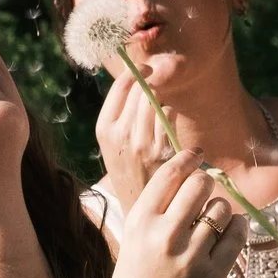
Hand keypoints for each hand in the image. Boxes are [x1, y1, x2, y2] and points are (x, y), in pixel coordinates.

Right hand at [93, 69, 179, 215]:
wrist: (140, 208)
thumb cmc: (129, 172)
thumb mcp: (114, 145)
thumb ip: (122, 116)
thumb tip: (140, 79)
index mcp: (105, 130)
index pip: (121, 87)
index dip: (136, 72)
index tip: (146, 69)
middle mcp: (121, 134)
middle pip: (142, 90)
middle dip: (152, 86)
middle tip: (158, 90)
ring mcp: (143, 143)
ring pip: (157, 100)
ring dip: (162, 102)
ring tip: (161, 116)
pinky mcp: (164, 151)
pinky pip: (171, 116)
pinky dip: (172, 117)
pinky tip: (169, 131)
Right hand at [104, 150, 245, 277]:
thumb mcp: (131, 245)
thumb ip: (154, 215)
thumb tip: (183, 181)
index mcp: (139, 224)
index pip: (169, 175)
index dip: (187, 159)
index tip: (197, 155)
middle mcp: (164, 235)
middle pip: (199, 185)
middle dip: (206, 184)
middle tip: (206, 193)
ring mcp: (191, 255)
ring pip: (220, 209)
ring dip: (221, 210)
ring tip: (214, 222)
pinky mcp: (213, 274)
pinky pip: (236, 235)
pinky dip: (238, 227)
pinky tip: (232, 230)